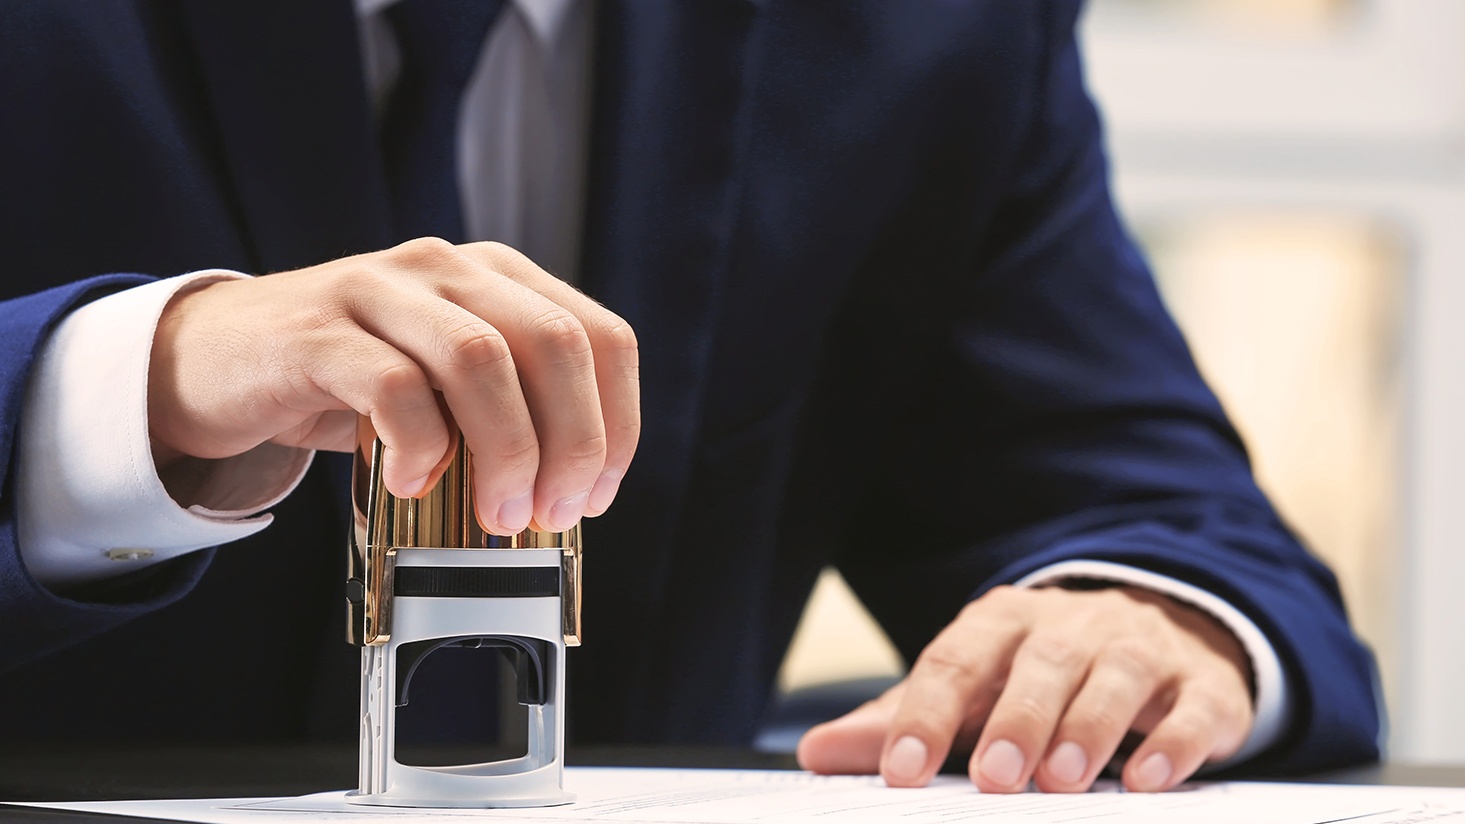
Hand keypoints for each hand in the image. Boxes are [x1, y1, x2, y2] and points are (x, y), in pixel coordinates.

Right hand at [147, 238, 639, 533]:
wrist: (213, 361)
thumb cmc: (345, 386)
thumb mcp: (444, 391)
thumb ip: (506, 415)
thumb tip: (572, 496)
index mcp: (498, 278)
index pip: (601, 337)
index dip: (616, 423)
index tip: (598, 496)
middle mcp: (449, 269)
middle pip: (555, 345)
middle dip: (573, 444)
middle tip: (552, 514)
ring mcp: (382, 289)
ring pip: (483, 359)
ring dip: (508, 452)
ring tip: (497, 514)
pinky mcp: (319, 330)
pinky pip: (395, 385)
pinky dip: (420, 447)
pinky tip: (412, 483)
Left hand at [796, 585, 1253, 792]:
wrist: (1159, 631)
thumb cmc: (1041, 673)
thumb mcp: (971, 689)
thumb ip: (901, 721)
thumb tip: (818, 754)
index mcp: (1003, 622)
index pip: (957, 659)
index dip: (927, 713)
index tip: (902, 771)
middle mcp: (1071, 625)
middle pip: (1041, 662)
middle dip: (1017, 718)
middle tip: (994, 776)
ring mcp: (1141, 648)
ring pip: (1116, 676)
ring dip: (1090, 727)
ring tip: (1063, 781)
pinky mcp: (1202, 684)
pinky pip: (1193, 706)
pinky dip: (1175, 741)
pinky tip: (1151, 778)